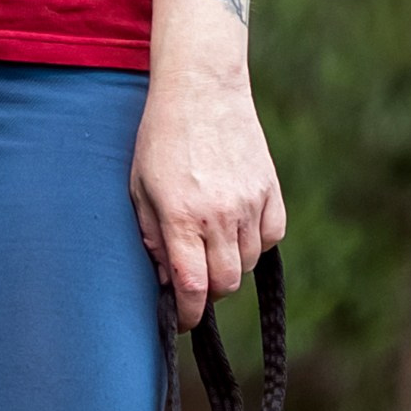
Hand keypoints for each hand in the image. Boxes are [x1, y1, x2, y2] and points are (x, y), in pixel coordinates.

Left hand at [129, 67, 284, 329]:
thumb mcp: (140, 187)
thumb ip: (152, 236)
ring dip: (228, 265)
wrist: (202, 90)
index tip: (180, 320)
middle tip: (192, 280)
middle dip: (206, 293)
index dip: (187, 315)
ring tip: (208, 244)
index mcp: (181, 217)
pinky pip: (271, 237)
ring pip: (247, 263)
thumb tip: (166, 278)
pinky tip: (235, 229)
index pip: (192, 288)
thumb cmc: (161, 138)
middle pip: (224, 284)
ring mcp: (250, 203)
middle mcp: (220, 215)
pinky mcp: (271, 190)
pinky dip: (255, 243)